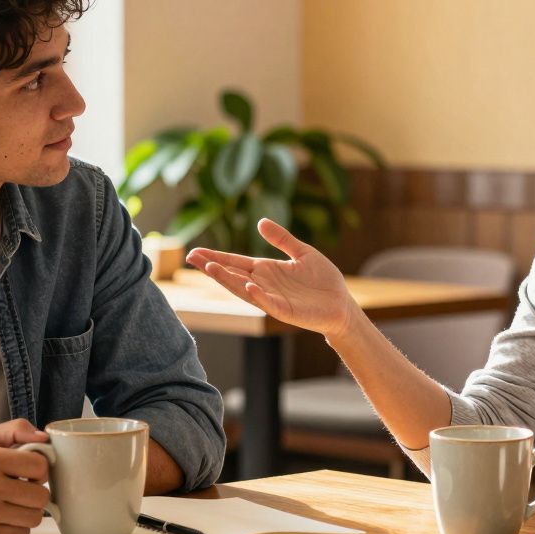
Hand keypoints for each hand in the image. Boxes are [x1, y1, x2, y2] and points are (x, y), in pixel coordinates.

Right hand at [0, 419, 50, 533]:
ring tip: (14, 503)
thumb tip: (44, 437)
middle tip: (23, 488)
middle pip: (41, 495)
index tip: (31, 472)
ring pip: (34, 517)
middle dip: (36, 491)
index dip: (40, 469)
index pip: (39, 466)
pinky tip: (4, 516)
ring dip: (28, 510)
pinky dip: (17, 526)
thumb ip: (15, 430)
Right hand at [186, 218, 362, 338]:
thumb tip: (260, 222)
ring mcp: (272, 298)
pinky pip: (268, 302)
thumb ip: (282, 238)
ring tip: (211, 268)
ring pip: (244, 289)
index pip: (236, 262)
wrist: (342, 304)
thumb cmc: (323, 280)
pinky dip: (257, 295)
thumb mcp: (302, 252)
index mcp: (266, 270)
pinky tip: (248, 285)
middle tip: (192, 257)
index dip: (216, 257)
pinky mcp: (285, 311)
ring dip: (228, 280)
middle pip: (233, 274)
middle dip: (213, 267)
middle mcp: (264, 284)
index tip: (196, 252)